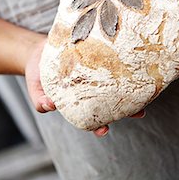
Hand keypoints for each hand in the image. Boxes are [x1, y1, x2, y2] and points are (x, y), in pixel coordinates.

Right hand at [24, 36, 145, 136]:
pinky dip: (120, 62)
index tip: (104, 130)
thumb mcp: (36, 87)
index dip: (99, 125)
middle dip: (125, 109)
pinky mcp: (96, 55)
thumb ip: (40, 99)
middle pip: (111, 101)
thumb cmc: (38, 72)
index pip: (92, 117)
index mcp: (77, 101)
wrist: (40, 49)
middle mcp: (90, 88)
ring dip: (129, 85)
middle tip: (138, 114)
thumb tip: (48, 106)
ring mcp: (95, 72)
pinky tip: (130, 60)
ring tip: (143, 88)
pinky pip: (110, 59)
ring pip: (115, 82)